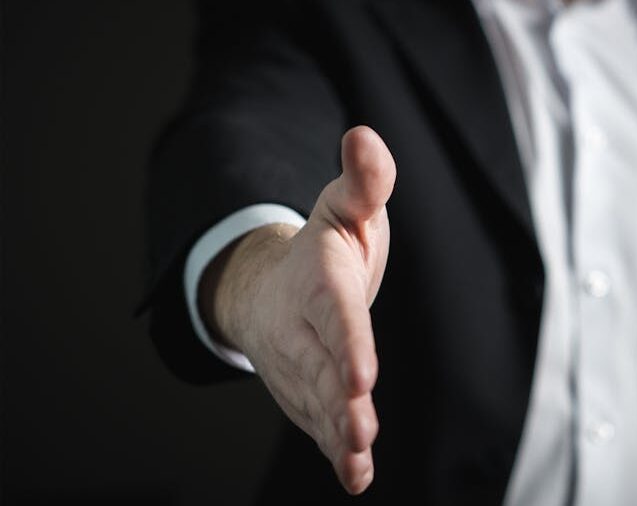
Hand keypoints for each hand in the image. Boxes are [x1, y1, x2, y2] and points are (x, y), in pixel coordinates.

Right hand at [201, 126, 394, 493]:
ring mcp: (300, 364)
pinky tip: (355, 476)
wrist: (271, 286)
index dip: (348, 343)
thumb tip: (365, 135)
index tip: (362, 375)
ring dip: (336, 433)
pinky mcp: (305, 391)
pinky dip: (334, 450)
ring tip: (356, 458)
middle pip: (322, 367)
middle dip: (339, 401)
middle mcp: (302, 328)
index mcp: (319, 281)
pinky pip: (317, 422)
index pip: (336, 315)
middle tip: (360, 428)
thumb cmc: (323, 246)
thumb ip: (364, 180)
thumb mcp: (345, 207)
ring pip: (317, 403)